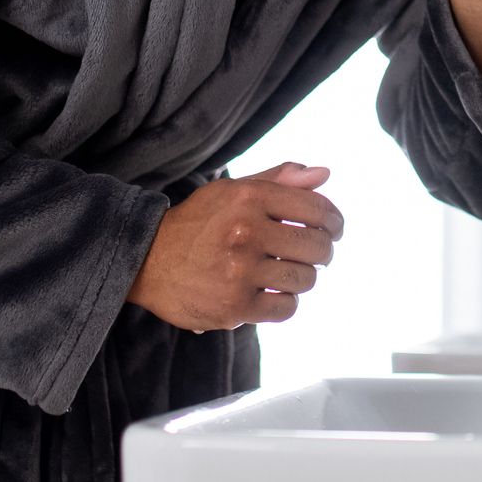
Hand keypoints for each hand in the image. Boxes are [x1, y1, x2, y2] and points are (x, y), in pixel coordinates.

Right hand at [125, 162, 342, 331]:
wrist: (147, 261)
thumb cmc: (198, 223)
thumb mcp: (233, 190)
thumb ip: (279, 179)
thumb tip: (324, 174)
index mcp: (249, 197)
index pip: (317, 208)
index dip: (334, 221)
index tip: (334, 229)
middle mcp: (246, 231)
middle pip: (318, 246)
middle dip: (324, 251)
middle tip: (314, 253)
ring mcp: (240, 271)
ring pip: (306, 279)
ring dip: (302, 277)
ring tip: (287, 272)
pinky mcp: (235, 306)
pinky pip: (287, 307)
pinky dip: (285, 302)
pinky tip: (272, 292)